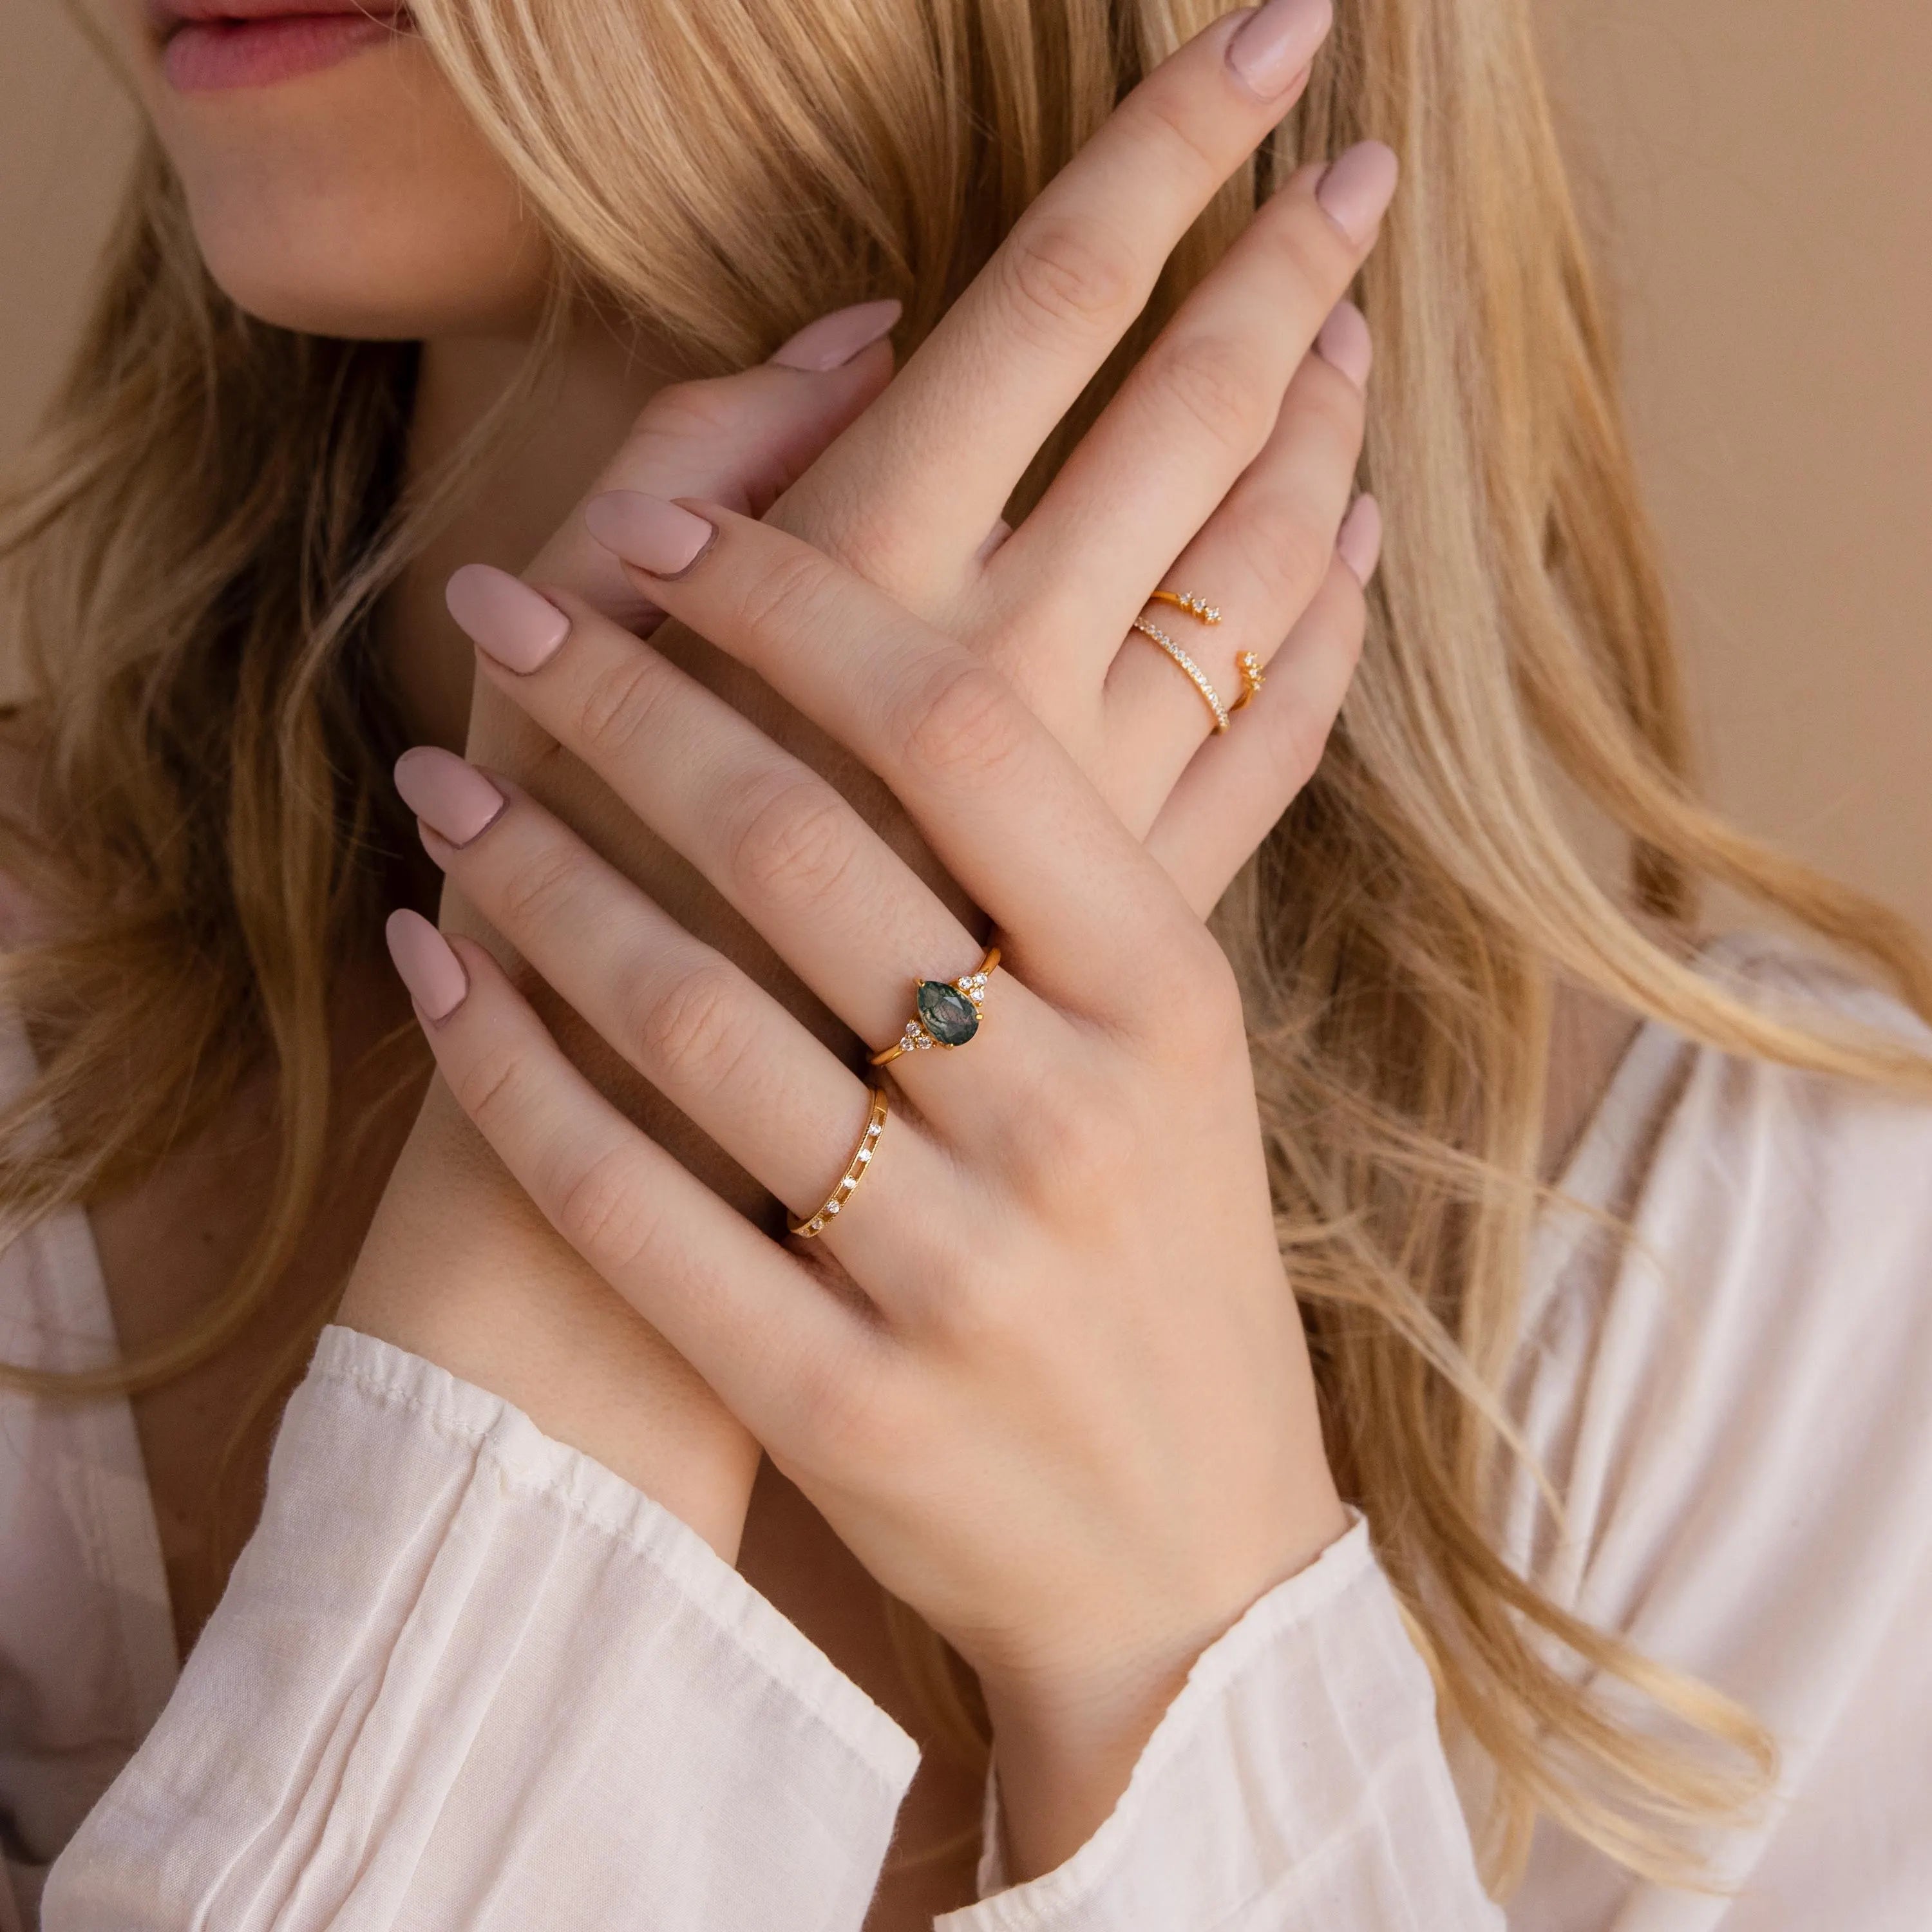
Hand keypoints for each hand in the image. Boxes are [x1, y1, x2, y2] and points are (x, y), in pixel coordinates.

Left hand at [383, 412, 1370, 1882]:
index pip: (963, 732)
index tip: (660, 533)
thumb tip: (1055, 601)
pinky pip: (625, 1202)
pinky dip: (506, 1064)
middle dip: (619, 697)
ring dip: (531, 866)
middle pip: (799, 842)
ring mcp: (953, 1269)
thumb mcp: (1192, 1046)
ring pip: (683, 1014)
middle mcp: (1070, 1117)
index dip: (792, 604)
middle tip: (502, 603)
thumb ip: (1120, 844)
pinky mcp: (841, 1404)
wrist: (1186, 1551)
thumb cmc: (1172, 1254)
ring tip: (442, 780)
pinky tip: (433, 963)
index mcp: (1170, 995)